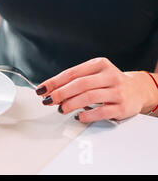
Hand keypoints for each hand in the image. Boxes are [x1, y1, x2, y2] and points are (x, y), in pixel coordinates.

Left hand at [37, 57, 157, 122]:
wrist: (137, 90)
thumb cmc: (109, 82)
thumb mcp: (94, 74)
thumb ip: (74, 80)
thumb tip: (50, 90)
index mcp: (99, 64)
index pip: (72, 73)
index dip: (54, 82)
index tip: (42, 89)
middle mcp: (110, 76)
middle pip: (80, 84)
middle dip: (60, 93)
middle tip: (49, 100)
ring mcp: (117, 91)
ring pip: (89, 97)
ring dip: (71, 104)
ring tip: (61, 108)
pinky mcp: (123, 107)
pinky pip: (101, 112)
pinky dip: (86, 115)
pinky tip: (78, 116)